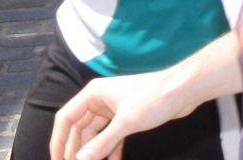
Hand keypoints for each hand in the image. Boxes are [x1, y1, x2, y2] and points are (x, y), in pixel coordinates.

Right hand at [49, 70, 178, 159]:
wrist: (183, 90)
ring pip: (95, 135)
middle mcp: (99, 100)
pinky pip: (111, 137)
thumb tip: (79, 159)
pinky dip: (109, 150)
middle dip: (76, 150)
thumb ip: (102, 143)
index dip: (59, 141)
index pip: (66, 118)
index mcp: (93, 94)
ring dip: (93, 153)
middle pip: (79, 129)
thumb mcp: (126, 123)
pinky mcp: (126, 117)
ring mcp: (113, 109)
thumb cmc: (154, 98)